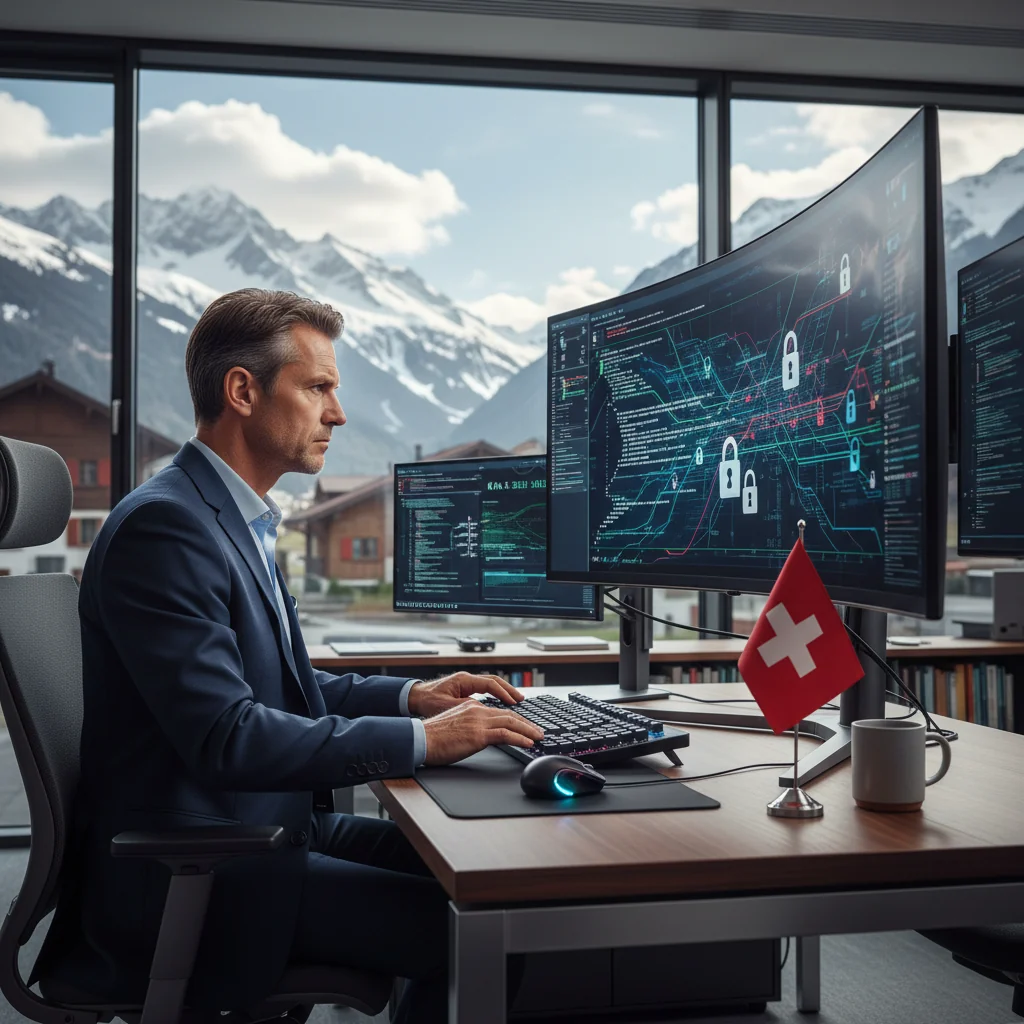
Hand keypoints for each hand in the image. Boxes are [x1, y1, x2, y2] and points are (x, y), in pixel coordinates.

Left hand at [407, 670, 522, 717]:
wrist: (414, 698)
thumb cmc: (427, 701)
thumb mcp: (447, 706)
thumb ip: (466, 706)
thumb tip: (484, 710)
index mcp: (464, 680)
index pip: (490, 684)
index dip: (504, 693)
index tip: (514, 703)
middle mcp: (467, 678)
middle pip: (494, 681)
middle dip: (509, 690)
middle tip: (521, 700)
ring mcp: (466, 683)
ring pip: (490, 684)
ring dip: (503, 692)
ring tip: (516, 701)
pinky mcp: (464, 689)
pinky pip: (484, 690)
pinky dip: (495, 695)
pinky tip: (500, 703)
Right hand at [422, 700, 543, 765]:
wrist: (420, 740)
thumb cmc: (432, 738)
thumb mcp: (455, 726)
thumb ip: (469, 727)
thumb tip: (479, 737)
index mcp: (471, 707)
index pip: (499, 712)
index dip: (515, 719)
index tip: (524, 726)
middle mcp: (477, 710)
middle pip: (509, 715)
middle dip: (526, 723)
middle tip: (538, 731)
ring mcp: (478, 722)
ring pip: (511, 722)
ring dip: (528, 730)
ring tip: (538, 737)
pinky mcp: (478, 734)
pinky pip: (505, 734)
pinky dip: (520, 738)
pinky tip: (529, 743)